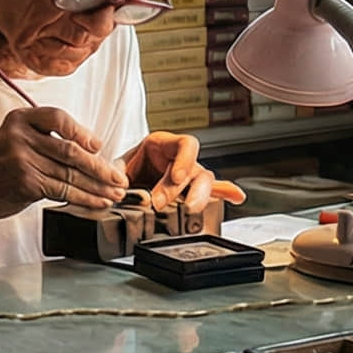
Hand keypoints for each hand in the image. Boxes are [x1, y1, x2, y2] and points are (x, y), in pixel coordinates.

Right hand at [0, 106, 129, 220]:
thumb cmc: (1, 165)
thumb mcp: (17, 139)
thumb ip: (48, 139)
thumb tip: (95, 152)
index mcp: (21, 119)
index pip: (58, 118)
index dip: (82, 132)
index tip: (99, 146)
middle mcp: (20, 136)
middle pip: (70, 151)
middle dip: (100, 167)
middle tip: (119, 178)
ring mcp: (21, 159)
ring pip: (70, 174)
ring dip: (97, 186)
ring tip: (114, 193)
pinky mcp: (25, 183)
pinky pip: (63, 190)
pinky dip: (84, 198)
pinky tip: (98, 202)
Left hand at [122, 131, 248, 217]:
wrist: (120, 180)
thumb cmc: (122, 168)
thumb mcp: (116, 166)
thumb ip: (117, 172)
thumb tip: (120, 184)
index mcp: (165, 144)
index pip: (186, 144)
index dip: (185, 160)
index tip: (176, 177)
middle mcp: (181, 159)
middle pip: (196, 169)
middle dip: (182, 188)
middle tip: (161, 203)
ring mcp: (189, 177)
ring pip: (204, 183)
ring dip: (199, 197)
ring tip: (191, 208)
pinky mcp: (191, 193)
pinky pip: (212, 192)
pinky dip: (224, 193)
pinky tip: (237, 196)